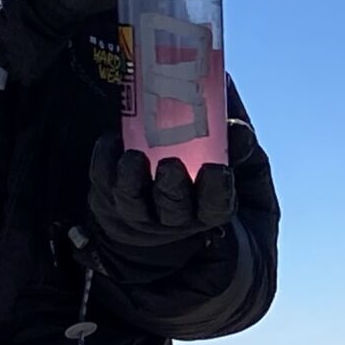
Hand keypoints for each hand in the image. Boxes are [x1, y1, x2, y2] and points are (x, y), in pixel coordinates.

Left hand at [83, 127, 242, 267]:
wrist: (178, 190)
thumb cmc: (214, 174)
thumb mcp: (240, 165)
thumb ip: (241, 147)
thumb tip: (236, 127)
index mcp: (211, 210)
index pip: (216, 206)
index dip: (216, 190)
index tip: (217, 169)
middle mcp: (175, 217)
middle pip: (173, 209)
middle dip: (171, 188)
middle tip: (171, 164)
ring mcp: (140, 211)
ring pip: (133, 203)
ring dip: (131, 179)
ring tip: (133, 156)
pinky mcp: (110, 199)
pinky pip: (102, 186)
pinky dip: (104, 163)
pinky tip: (112, 140)